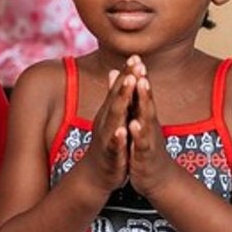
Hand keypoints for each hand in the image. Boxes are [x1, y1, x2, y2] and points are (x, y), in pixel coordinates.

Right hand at [75, 65, 134, 196]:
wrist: (94, 176)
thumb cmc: (106, 144)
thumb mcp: (111, 117)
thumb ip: (114, 95)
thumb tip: (114, 71)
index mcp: (110, 113)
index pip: (119, 90)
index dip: (127, 73)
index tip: (136, 55)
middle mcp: (106, 122)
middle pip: (116, 98)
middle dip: (126, 81)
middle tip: (135, 64)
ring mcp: (107, 138)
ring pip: (114, 118)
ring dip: (121, 101)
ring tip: (129, 86)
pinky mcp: (110, 156)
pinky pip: (114, 145)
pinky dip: (118, 137)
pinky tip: (123, 129)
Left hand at [122, 59, 183, 197]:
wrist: (157, 178)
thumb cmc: (146, 148)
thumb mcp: (140, 124)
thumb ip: (136, 104)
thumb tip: (132, 84)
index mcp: (145, 117)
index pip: (142, 94)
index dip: (139, 76)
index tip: (135, 56)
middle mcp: (150, 125)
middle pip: (147, 101)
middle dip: (143, 84)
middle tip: (140, 65)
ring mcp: (149, 139)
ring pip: (147, 118)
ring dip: (144, 102)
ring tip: (141, 87)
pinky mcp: (145, 155)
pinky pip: (141, 143)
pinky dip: (138, 133)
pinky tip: (133, 124)